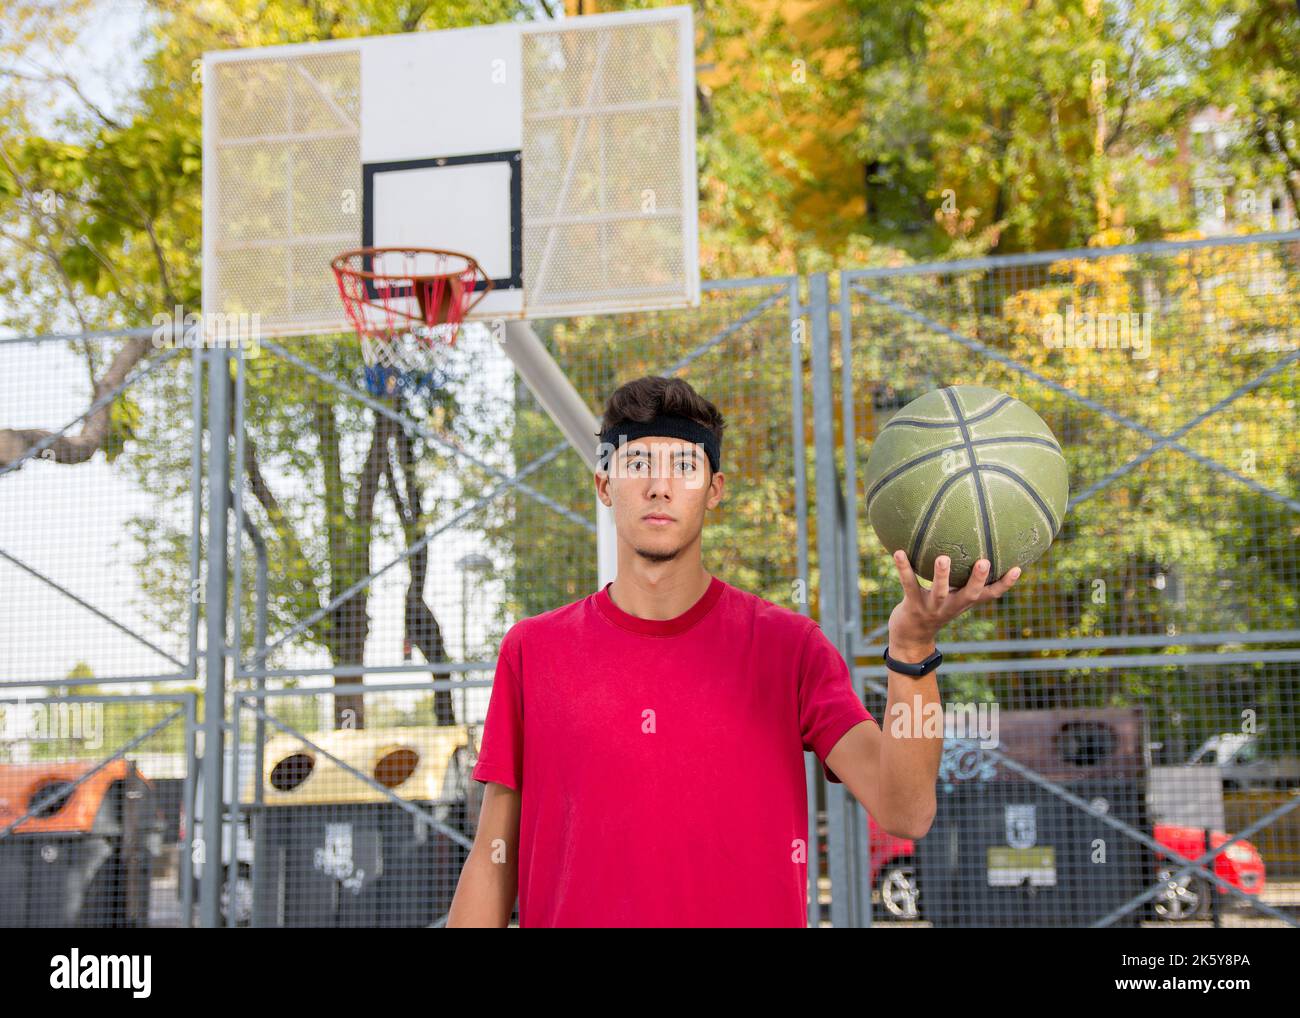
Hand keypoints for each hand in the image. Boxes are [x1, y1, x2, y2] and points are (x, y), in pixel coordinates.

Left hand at [887, 552, 1020, 656]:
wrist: (911, 638)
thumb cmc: (935, 609)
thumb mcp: (953, 597)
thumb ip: (962, 579)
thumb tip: (972, 545)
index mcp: (964, 602)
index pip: (990, 595)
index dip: (1005, 584)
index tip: (1018, 568)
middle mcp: (952, 606)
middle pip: (969, 595)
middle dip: (977, 579)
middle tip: (984, 562)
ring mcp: (932, 607)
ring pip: (939, 592)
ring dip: (941, 576)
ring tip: (943, 558)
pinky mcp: (912, 605)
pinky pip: (908, 585)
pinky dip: (904, 568)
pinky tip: (899, 552)